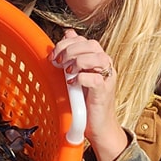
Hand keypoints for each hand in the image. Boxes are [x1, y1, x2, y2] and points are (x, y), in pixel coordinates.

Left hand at [50, 31, 127, 160]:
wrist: (99, 126)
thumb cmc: (87, 102)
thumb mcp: (77, 73)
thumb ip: (74, 55)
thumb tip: (68, 34)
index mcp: (98, 59)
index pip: (84, 40)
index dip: (67, 43)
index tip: (54, 55)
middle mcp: (105, 66)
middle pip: (91, 44)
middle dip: (70, 50)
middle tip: (58, 62)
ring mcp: (107, 78)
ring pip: (96, 57)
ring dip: (77, 61)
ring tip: (67, 72)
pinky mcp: (104, 91)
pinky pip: (94, 78)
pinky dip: (80, 78)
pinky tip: (72, 84)